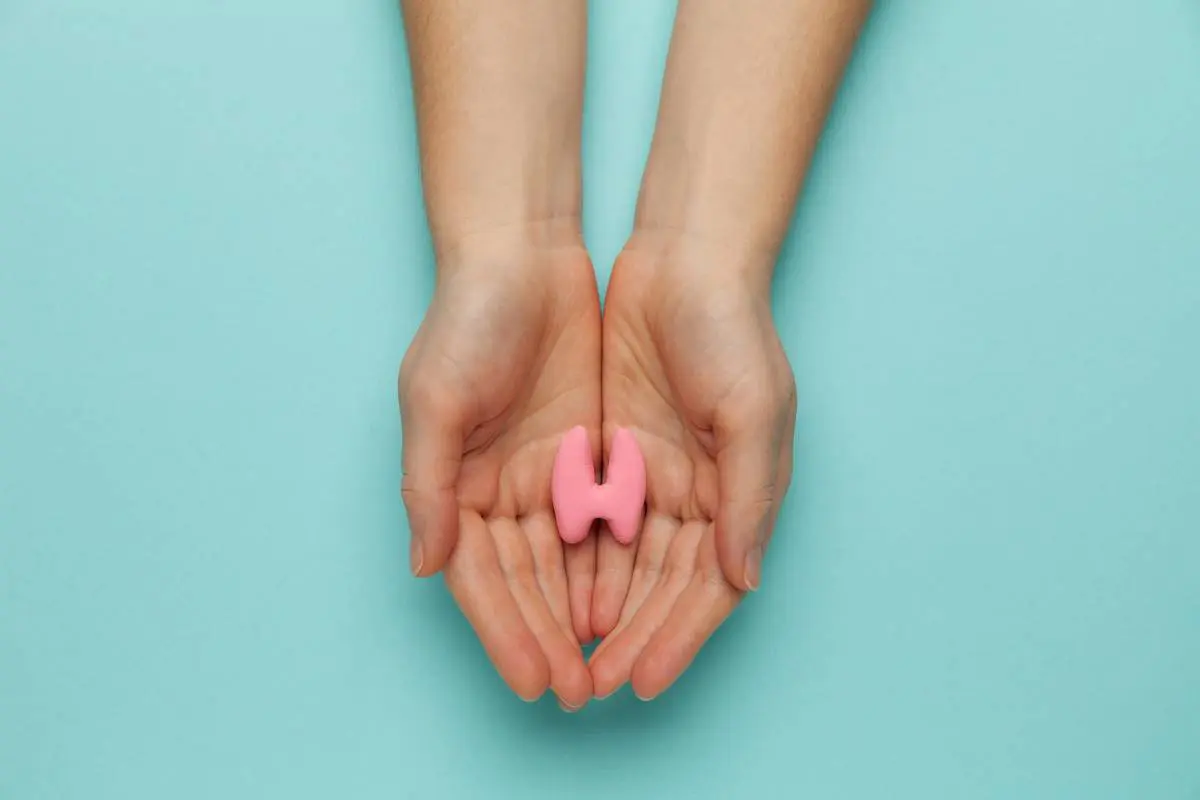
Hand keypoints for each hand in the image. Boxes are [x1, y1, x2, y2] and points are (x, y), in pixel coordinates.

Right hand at [399, 240, 599, 708]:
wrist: (523, 252)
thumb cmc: (468, 318)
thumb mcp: (434, 399)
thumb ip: (428, 487)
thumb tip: (427, 567)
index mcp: (456, 486)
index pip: (483, 579)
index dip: (507, 632)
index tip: (535, 680)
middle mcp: (499, 489)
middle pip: (528, 583)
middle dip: (551, 639)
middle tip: (580, 693)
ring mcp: (546, 473)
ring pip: (569, 563)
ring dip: (585, 615)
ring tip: (611, 665)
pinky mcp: (588, 450)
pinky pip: (605, 520)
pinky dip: (615, 563)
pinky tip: (632, 602)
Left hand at [589, 235, 796, 699]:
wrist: (684, 257)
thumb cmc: (731, 328)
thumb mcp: (754, 410)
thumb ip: (749, 498)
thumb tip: (741, 582)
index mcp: (736, 493)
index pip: (705, 585)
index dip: (675, 637)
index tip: (643, 680)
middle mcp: (696, 493)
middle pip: (658, 585)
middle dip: (629, 637)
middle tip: (590, 686)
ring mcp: (651, 472)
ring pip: (622, 561)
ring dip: (599, 610)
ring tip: (567, 657)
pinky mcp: (611, 448)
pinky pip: (590, 517)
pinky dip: (576, 559)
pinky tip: (554, 594)